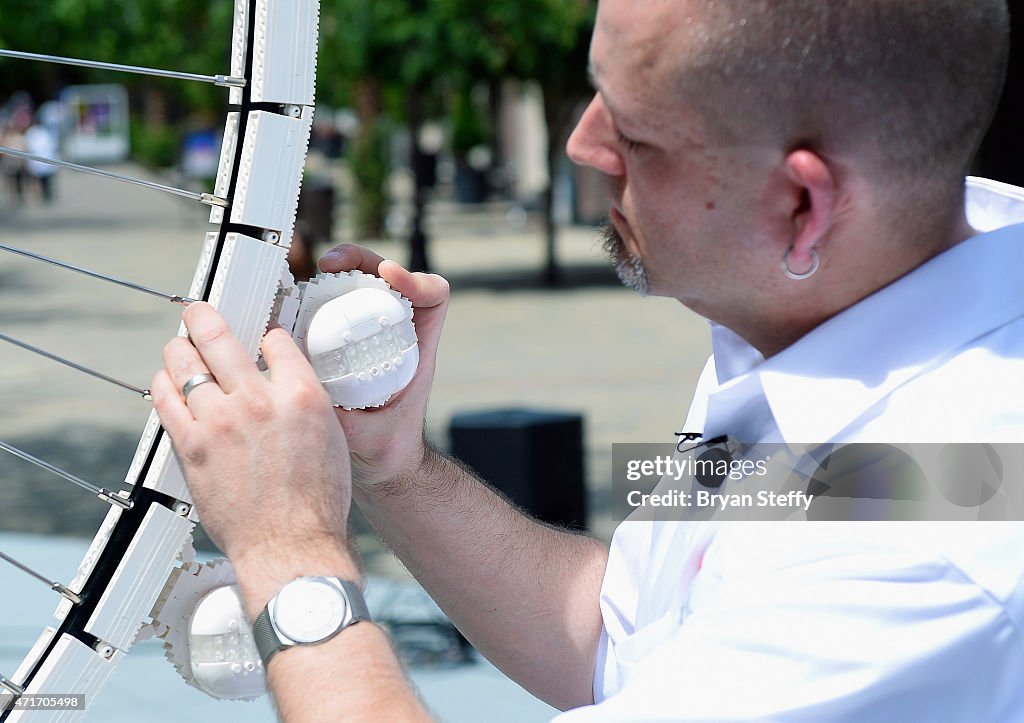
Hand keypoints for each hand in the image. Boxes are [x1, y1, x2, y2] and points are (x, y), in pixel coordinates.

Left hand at [151, 303, 356, 608]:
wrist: (292, 547)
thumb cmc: (317, 502)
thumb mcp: (330, 437)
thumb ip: (303, 402)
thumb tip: (284, 385)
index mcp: (302, 394)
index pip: (275, 339)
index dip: (265, 335)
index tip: (258, 338)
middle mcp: (260, 400)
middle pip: (219, 336)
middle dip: (203, 316)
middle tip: (197, 311)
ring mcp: (222, 421)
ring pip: (185, 362)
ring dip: (179, 348)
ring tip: (178, 346)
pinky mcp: (193, 446)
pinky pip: (166, 399)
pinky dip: (163, 384)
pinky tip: (166, 381)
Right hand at [318, 245, 449, 488]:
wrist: (378, 460)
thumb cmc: (386, 446)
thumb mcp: (371, 439)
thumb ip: (349, 423)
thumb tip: (315, 401)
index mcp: (416, 349)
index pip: (433, 297)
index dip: (417, 280)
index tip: (390, 277)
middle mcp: (395, 333)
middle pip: (388, 279)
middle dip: (363, 260)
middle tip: (333, 264)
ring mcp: (368, 332)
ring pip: (360, 286)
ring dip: (339, 270)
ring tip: (316, 272)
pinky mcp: (342, 337)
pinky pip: (332, 305)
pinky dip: (315, 295)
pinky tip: (294, 300)